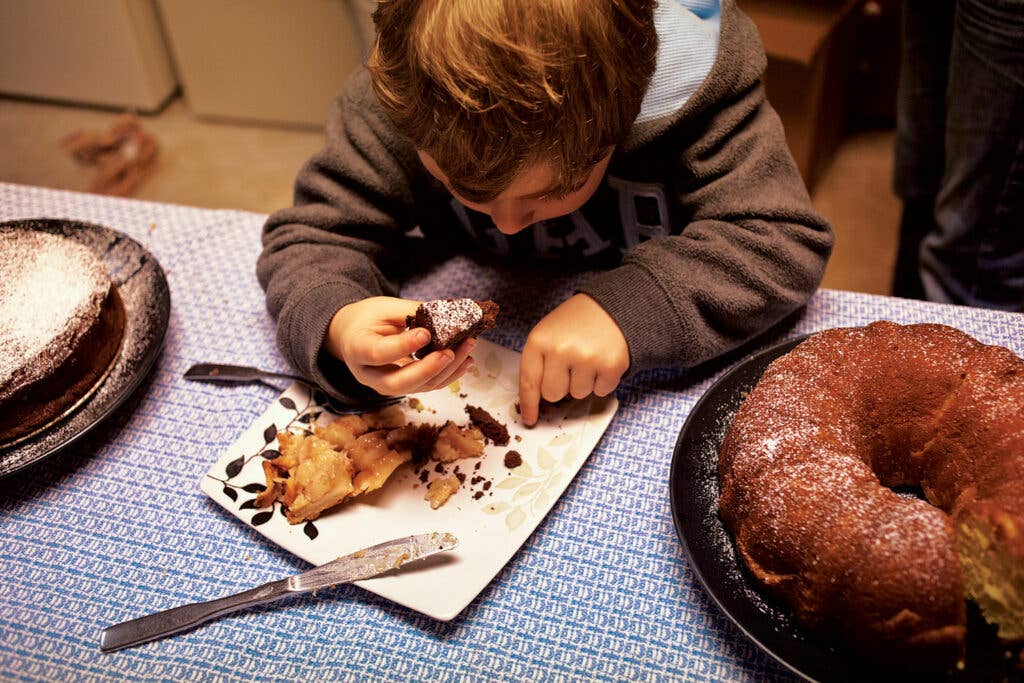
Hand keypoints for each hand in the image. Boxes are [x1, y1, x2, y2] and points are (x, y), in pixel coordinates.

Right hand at [325, 296, 474, 395]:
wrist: (354, 335)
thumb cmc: (368, 318)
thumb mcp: (383, 308)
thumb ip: (410, 312)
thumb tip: (447, 313)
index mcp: (358, 350)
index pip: (379, 354)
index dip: (403, 346)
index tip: (426, 334)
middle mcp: (370, 375)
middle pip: (399, 383)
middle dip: (428, 370)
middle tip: (449, 352)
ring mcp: (387, 385)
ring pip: (418, 387)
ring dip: (447, 370)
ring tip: (467, 347)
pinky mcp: (404, 386)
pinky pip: (428, 386)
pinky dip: (450, 374)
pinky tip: (466, 360)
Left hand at [518, 293, 628, 425]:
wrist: (612, 308)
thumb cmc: (575, 324)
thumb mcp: (547, 334)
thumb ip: (539, 363)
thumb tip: (535, 401)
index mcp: (540, 341)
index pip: (529, 382)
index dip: (529, 405)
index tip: (530, 420)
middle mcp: (561, 350)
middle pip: (553, 395)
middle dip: (561, 386)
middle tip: (570, 367)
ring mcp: (587, 358)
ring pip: (577, 394)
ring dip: (583, 382)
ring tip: (588, 358)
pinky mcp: (611, 366)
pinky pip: (600, 392)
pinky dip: (602, 381)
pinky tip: (602, 361)